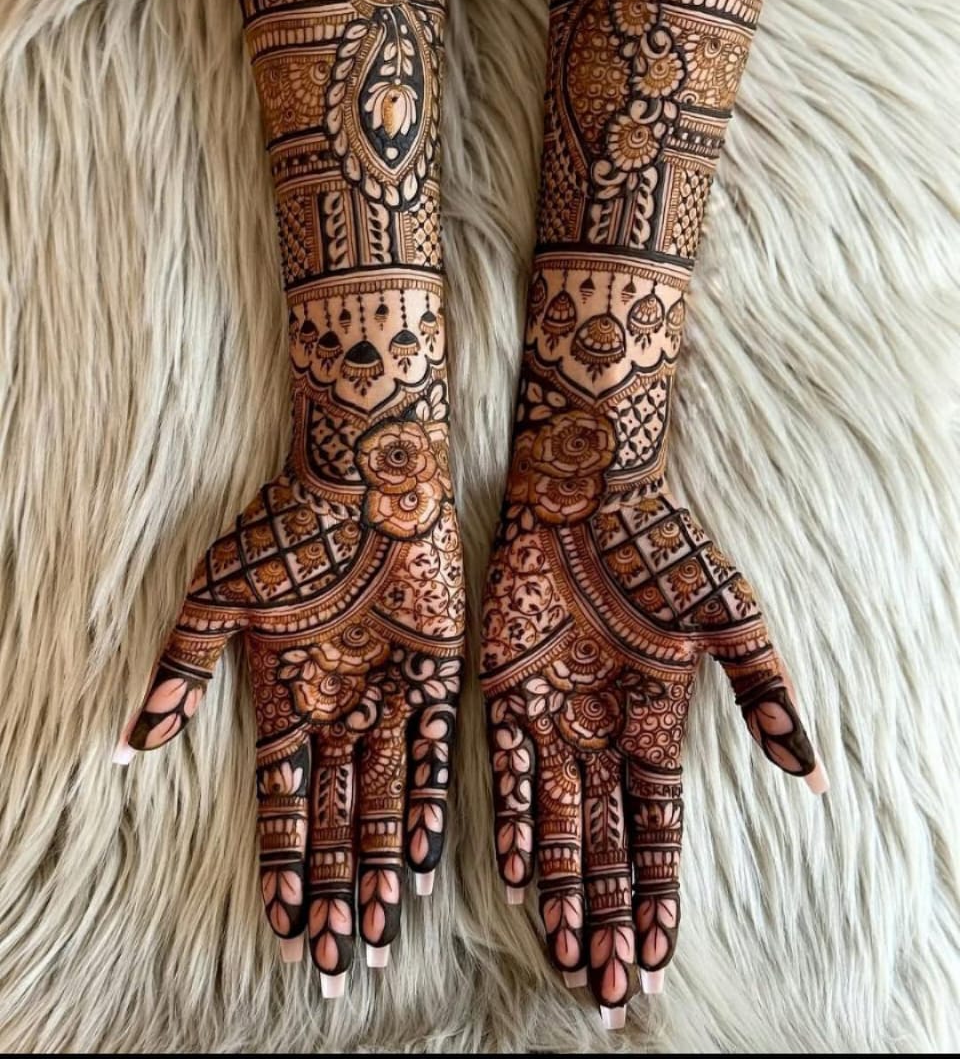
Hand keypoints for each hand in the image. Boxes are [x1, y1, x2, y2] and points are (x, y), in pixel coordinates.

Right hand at [117, 436, 463, 991]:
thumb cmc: (284, 530)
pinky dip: (428, 806)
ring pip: (386, 801)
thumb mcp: (218, 602)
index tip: (283, 928)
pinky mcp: (442, 673)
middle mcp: (343, 711)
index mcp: (288, 700)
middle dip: (333, 891)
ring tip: (375, 933)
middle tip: (336, 965)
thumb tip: (129, 745)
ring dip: (378, 867)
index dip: (282, 866)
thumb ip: (181, 673)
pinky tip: (421, 861)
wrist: (363, 474)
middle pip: (336, 820)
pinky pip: (437, 752)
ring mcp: (393, 696)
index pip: (284, 804)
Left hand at [481, 404, 822, 1019]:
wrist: (589, 488)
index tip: (660, 952)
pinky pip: (505, 771)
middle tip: (611, 984)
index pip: (660, 829)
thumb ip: (765, 693)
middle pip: (609, 843)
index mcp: (659, 721)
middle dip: (611, 912)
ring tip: (570, 951)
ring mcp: (554, 715)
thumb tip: (814, 775)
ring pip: (559, 822)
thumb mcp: (730, 619)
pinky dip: (515, 822)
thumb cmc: (665, 544)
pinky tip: (524, 875)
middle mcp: (604, 732)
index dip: (661, 891)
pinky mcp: (505, 690)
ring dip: (566, 887)